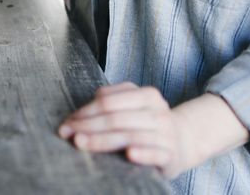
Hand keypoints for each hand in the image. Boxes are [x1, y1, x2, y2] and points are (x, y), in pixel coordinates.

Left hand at [57, 82, 195, 177]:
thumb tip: (81, 112)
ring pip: (129, 135)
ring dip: (101, 140)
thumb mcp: (132, 105)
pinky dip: (142, 153)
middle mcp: (157, 111)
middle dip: (87, 126)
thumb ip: (110, 101)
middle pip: (115, 118)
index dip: (85, 111)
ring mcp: (166, 133)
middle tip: (66, 133)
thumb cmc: (147, 122)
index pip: (108, 101)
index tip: (67, 122)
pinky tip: (128, 155)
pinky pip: (155, 153)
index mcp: (146, 95)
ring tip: (80, 143)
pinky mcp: (171, 155)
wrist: (183, 141)